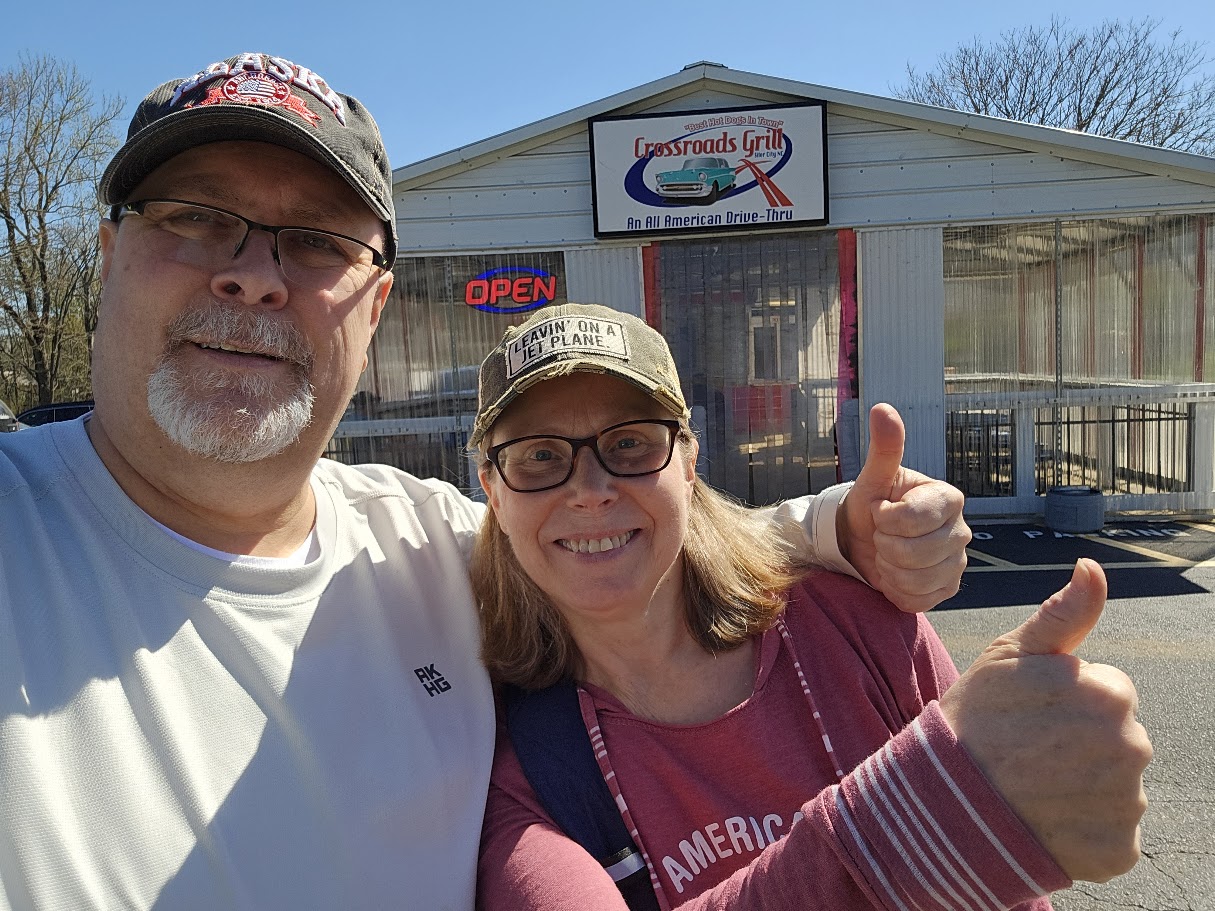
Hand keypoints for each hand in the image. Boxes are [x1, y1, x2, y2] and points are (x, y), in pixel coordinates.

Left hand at [838, 403, 969, 611]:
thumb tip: (881, 407)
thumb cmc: (871, 504)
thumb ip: (884, 447)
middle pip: (917, 552)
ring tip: (886, 553)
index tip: (878, 511)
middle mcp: (961, 530)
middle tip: (880, 535)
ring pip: (918, 578)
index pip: (915, 518)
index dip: (885, 519)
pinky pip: (919, 600)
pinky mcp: (948, 589)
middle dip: (885, 545)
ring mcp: (958, 562)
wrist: (864, 541)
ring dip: (889, 569)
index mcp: (948, 498)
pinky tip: (893, 575)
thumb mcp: (873, 477)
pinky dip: (897, 591)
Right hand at [941, 559, 1151, 882]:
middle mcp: (1131, 747)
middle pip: (1120, 738)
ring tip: (1033, 786)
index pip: (1110, 691)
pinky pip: (1114, 835)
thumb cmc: (973, 719)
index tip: (1029, 714)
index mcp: (1109, 692)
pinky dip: (1084, 831)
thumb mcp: (1008, 656)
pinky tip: (1044, 820)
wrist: (937, 803)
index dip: (1066, 700)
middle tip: (1028, 750)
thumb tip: (1093, 568)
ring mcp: (1127, 803)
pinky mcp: (1117, 851)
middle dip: (1082, 741)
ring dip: (1084, 787)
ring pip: (1119, 786)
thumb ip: (1062, 614)